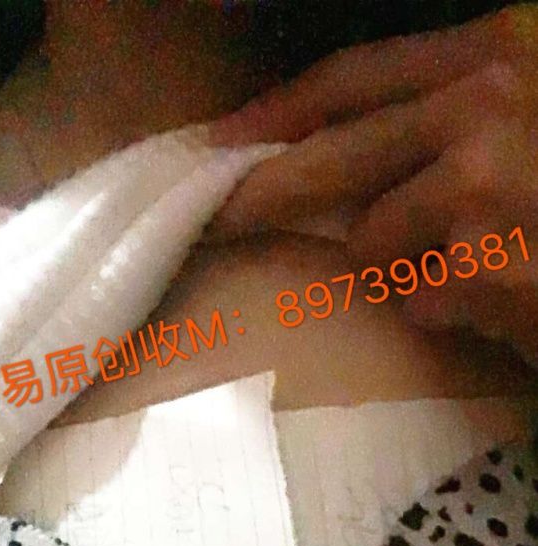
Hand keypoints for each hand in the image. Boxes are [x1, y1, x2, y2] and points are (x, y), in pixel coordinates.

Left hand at [209, 6, 537, 366]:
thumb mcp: (530, 119)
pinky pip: (422, 299)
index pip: (357, 75)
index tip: (224, 141)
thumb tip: (352, 172)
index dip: (280, 111)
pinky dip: (447, 310)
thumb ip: (450, 125)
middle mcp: (488, 101)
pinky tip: (505, 300)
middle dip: (267, 192)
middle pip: (333, 156)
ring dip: (406, 267)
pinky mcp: (489, 264)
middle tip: (225, 217)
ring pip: (376, 242)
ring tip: (479, 268)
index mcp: (501, 49)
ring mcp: (486, 183)